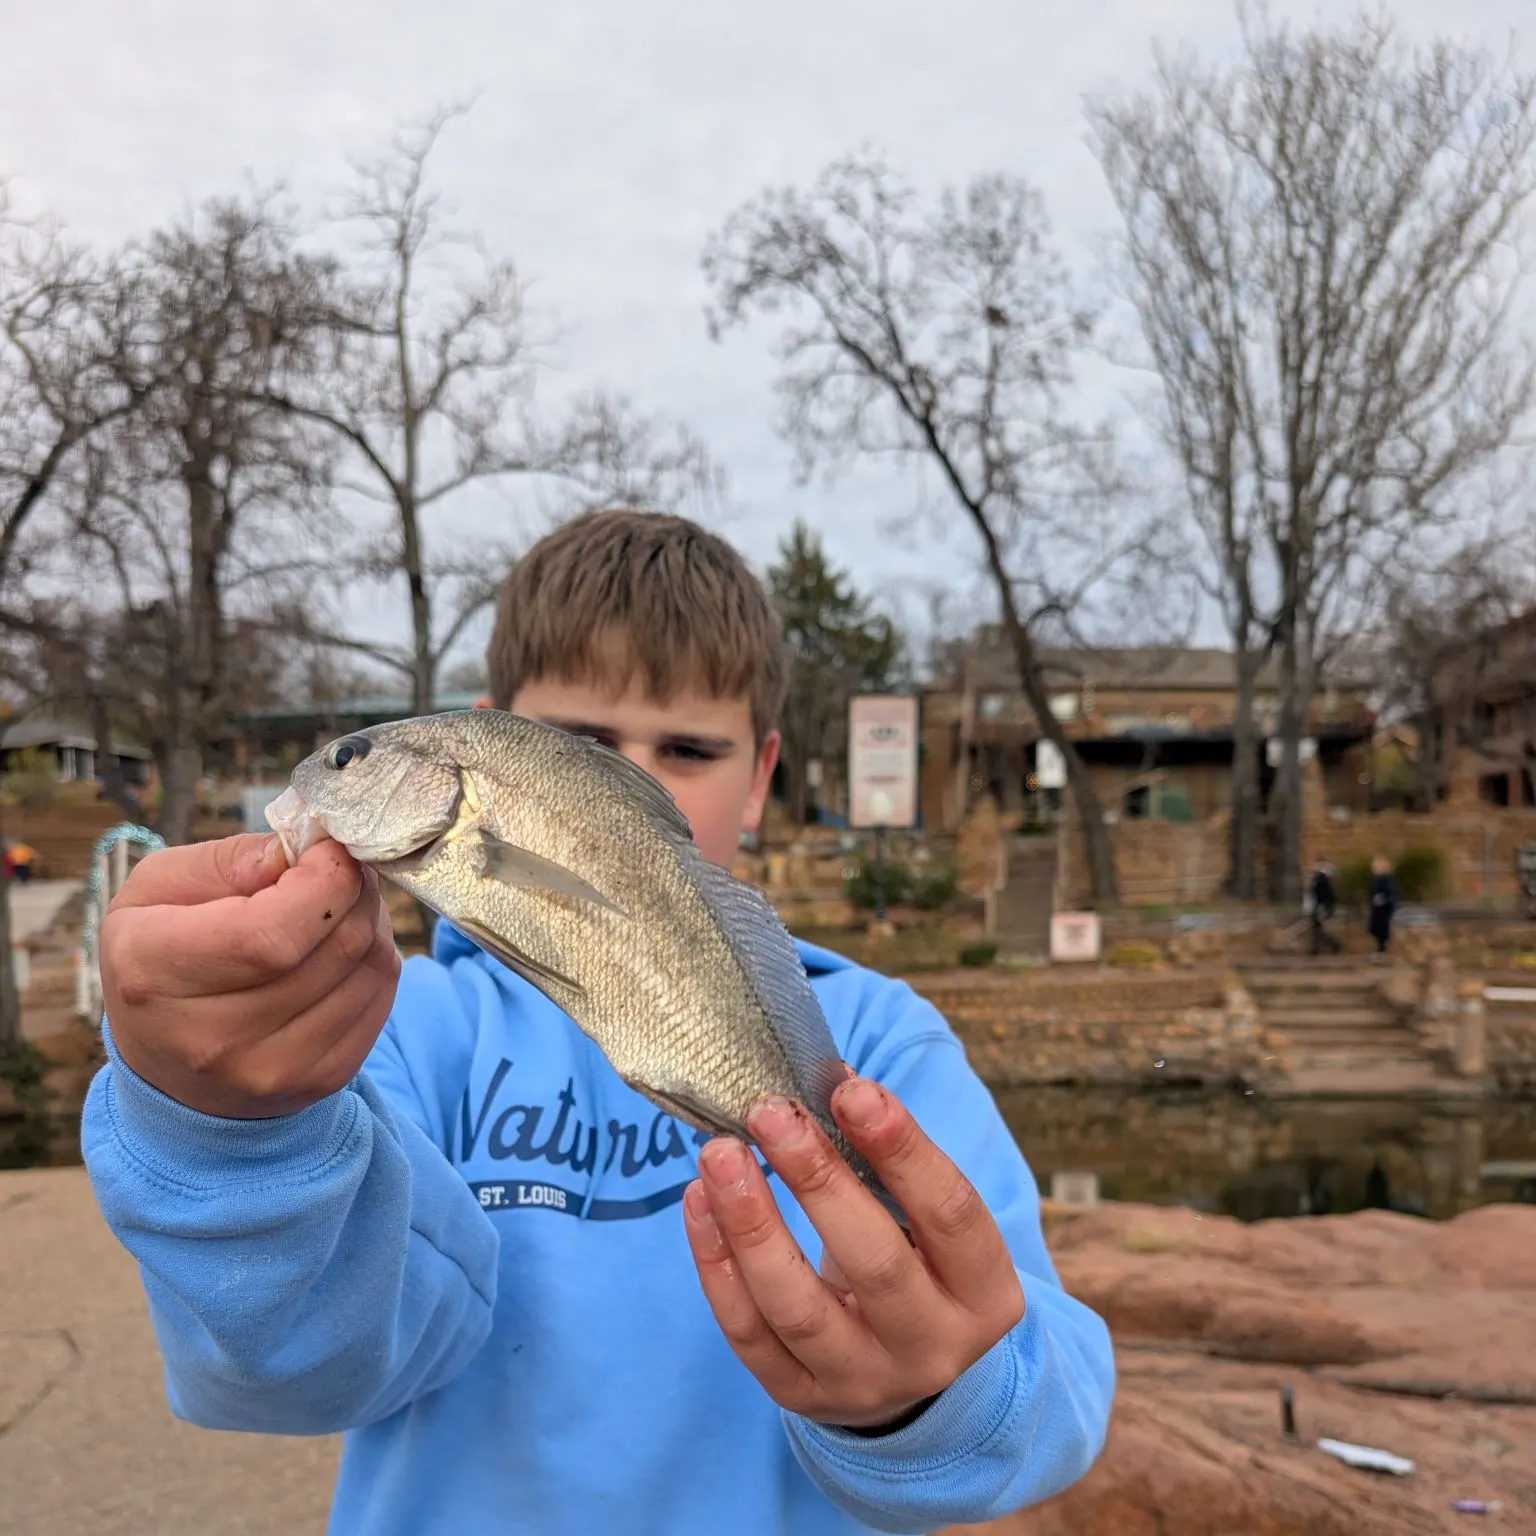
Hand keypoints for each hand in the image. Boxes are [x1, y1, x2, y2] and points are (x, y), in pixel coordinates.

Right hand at [100, 832, 400, 1118]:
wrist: (167, 1068)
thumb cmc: (160, 958)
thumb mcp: (157, 890)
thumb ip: (225, 861)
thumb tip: (297, 851)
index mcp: (155, 975)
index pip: (269, 933)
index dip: (322, 880)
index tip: (326, 848)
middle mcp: (213, 1039)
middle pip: (336, 946)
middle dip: (353, 888)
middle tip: (339, 867)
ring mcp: (273, 1071)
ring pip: (371, 967)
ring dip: (370, 919)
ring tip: (339, 904)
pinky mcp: (322, 1082)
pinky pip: (382, 998)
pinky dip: (376, 959)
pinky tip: (343, 948)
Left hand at [682, 1076, 1024, 1429]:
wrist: (905, 1368)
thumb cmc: (916, 1261)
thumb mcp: (925, 1218)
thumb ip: (884, 1155)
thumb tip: (829, 1079)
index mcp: (984, 1292)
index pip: (950, 1212)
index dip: (901, 1148)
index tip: (850, 1092)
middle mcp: (933, 1346)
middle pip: (874, 1262)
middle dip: (817, 1179)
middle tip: (769, 1113)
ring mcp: (865, 1381)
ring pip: (798, 1307)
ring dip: (751, 1223)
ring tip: (720, 1155)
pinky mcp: (802, 1398)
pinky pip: (748, 1335)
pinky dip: (716, 1266)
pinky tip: (699, 1202)